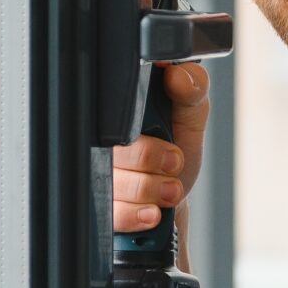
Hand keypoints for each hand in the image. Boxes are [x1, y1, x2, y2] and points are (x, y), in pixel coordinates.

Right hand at [112, 62, 209, 238]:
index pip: (112, 115)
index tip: (172, 148)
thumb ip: (192, 89)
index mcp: (119, 117)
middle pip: (111, 152)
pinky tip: (152, 212)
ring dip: (151, 190)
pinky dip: (139, 214)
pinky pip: (112, 212)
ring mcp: (95, 176)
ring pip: (113, 184)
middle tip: (175, 165)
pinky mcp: (98, 208)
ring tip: (169, 189)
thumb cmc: (177, 152)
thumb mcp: (191, 116)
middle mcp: (99, 144)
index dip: (144, 136)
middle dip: (152, 164)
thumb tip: (177, 74)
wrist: (172, 200)